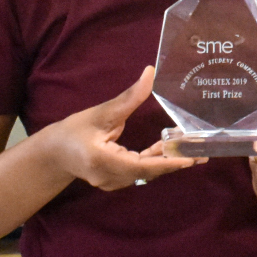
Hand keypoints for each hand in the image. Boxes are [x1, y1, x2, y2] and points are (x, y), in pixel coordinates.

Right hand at [37, 66, 200, 190]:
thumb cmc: (74, 131)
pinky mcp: (116, 182)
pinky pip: (141, 173)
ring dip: (167, 159)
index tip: (189, 158)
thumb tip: (151, 73)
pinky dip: (155, 161)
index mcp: (102, 161)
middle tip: (202, 151)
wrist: (54, 154)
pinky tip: (168, 147)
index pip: (141, 165)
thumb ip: (128, 98)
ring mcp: (113, 183)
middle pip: (148, 171)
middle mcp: (110, 177)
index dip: (167, 162)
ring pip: (146, 173)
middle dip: (175, 160)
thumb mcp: (100, 112)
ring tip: (190, 146)